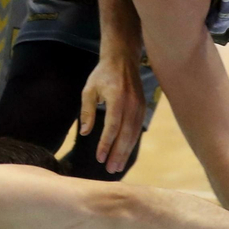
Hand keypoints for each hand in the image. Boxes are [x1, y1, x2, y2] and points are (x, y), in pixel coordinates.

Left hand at [78, 44, 143, 174]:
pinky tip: (124, 153)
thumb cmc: (102, 75)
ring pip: (133, 134)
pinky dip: (131, 143)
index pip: (112, 126)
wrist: (123, 60)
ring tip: (117, 166)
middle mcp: (131, 104)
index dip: (106, 144)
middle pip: (125, 134)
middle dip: (118, 154)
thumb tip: (85, 132)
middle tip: (110, 169)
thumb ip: (87, 111)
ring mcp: (139, 106)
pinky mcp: (142, 108)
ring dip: (125, 152)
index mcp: (117, 98)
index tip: (100, 157)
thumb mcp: (89, 90)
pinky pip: (137, 129)